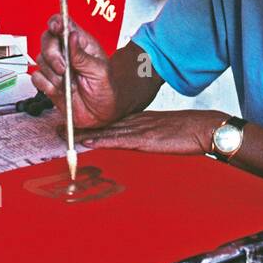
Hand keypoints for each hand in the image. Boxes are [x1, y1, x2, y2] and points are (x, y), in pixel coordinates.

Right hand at [32, 15, 119, 129]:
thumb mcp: (100, 72)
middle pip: (47, 39)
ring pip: (40, 59)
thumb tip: (72, 37)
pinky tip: (59, 90)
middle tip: (64, 68)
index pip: (65, 24)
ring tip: (69, 84)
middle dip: (52, 54)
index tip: (56, 27)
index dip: (57, 22)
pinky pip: (36, 77)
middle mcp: (66, 52)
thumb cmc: (106, 91)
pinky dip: (46, 85)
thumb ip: (83, 56)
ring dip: (53, 74)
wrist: (100, 116)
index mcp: (82, 44)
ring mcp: (56, 67)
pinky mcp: (48, 82)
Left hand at [75, 109, 223, 155]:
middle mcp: (137, 122)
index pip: (111, 121)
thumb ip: (153, 135)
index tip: (73, 123)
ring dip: (83, 132)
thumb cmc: (193, 131)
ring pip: (106, 130)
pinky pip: (119, 140)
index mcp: (142, 120)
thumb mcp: (168, 132)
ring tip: (61, 132)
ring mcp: (140, 129)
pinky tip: (87, 141)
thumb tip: (144, 142)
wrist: (206, 127)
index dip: (90, 123)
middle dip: (79, 126)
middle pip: (103, 124)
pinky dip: (102, 140)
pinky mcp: (146, 138)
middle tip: (56, 126)